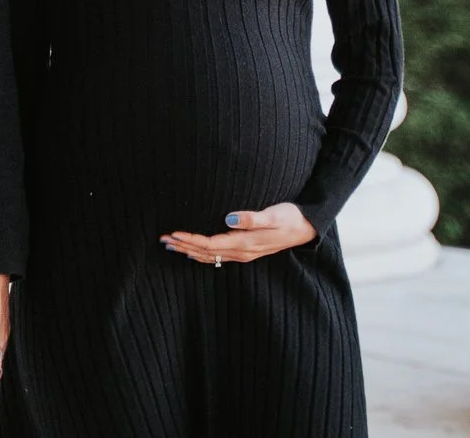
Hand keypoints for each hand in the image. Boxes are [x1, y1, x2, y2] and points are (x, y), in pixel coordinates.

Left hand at [161, 201, 313, 266]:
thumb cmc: (290, 217)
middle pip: (206, 252)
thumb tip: (229, 218)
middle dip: (184, 245)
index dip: (190, 239)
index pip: (210, 244)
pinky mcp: (246, 250)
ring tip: (171, 246)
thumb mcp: (274, 215)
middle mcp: (242, 252)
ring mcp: (244, 254)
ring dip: (189, 250)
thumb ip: (252, 218)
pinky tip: (194, 251)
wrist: (306, 228)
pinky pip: (218, 256)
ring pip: (210, 256)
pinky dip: (202, 253)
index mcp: (245, 243)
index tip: (173, 233)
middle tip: (163, 240)